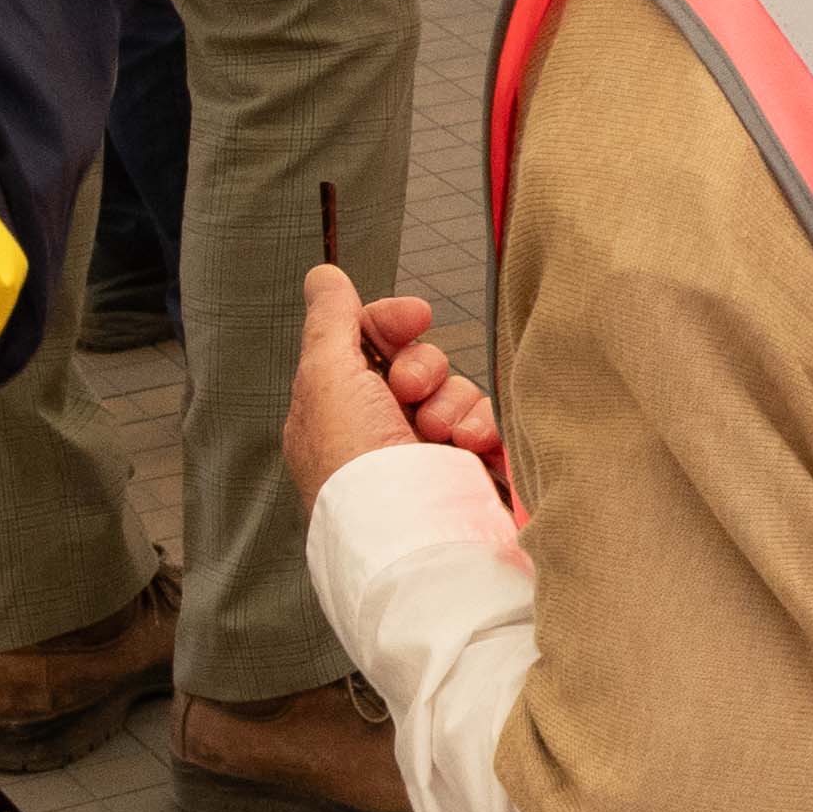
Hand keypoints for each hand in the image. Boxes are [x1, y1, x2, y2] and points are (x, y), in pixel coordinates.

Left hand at [281, 267, 492, 503]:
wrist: (409, 534)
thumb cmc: (354, 464)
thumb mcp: (326, 379)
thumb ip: (330, 322)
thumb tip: (324, 277)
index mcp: (336, 406)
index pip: (368, 340)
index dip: (392, 322)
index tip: (414, 317)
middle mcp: (378, 426)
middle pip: (418, 361)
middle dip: (423, 370)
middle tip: (410, 394)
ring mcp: (426, 449)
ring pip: (457, 389)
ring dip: (453, 403)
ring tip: (441, 435)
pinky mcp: (468, 466)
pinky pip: (488, 422)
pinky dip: (483, 428)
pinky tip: (469, 447)